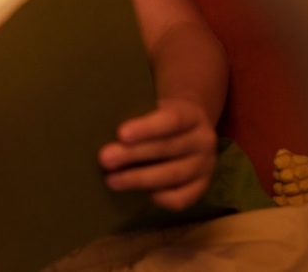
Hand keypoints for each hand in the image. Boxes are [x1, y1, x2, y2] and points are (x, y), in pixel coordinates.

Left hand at [98, 97, 216, 210]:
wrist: (188, 129)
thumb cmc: (159, 118)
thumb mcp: (153, 109)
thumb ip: (137, 116)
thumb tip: (102, 130)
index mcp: (191, 115)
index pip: (172, 120)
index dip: (147, 128)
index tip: (121, 134)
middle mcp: (203, 140)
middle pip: (168, 148)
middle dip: (134, 155)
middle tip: (105, 159)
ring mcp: (206, 166)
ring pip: (173, 175)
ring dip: (139, 179)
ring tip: (112, 180)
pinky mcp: (202, 188)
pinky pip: (182, 199)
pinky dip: (161, 198)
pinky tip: (141, 195)